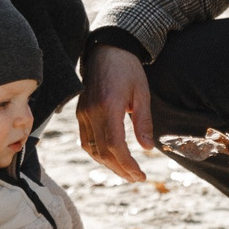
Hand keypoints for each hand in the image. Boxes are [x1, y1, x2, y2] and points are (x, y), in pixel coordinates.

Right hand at [76, 43, 157, 182]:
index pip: (115, 145)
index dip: (127, 164)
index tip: (140, 175)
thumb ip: (143, 121)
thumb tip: (147, 148)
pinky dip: (97, 153)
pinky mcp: (80, 113)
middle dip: (120, 169)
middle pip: (102, 152)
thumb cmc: (128, 69)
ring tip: (125, 172)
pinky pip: (85, 140)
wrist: (107, 50)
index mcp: (108, 106)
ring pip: (91, 149)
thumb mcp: (142, 93)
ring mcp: (83, 113)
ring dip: (108, 165)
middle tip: (136, 178)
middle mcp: (91, 113)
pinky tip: (110, 158)